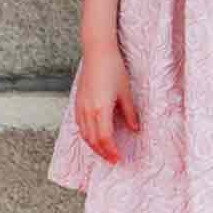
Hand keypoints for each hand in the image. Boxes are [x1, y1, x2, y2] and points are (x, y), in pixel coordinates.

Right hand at [75, 43, 139, 162]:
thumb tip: (135, 128)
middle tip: (112, 160)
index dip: (111, 151)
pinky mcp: (77, 102)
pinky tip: (93, 137)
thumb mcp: (126, 92)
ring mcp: (80, 107)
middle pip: (93, 140)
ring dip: (94, 146)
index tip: (118, 159)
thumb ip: (130, 113)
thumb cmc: (113, 69)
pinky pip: (79, 125)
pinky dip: (87, 135)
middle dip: (102, 152)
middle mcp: (88, 111)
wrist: (97, 53)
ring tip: (104, 152)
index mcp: (101, 109)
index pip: (105, 138)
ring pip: (84, 134)